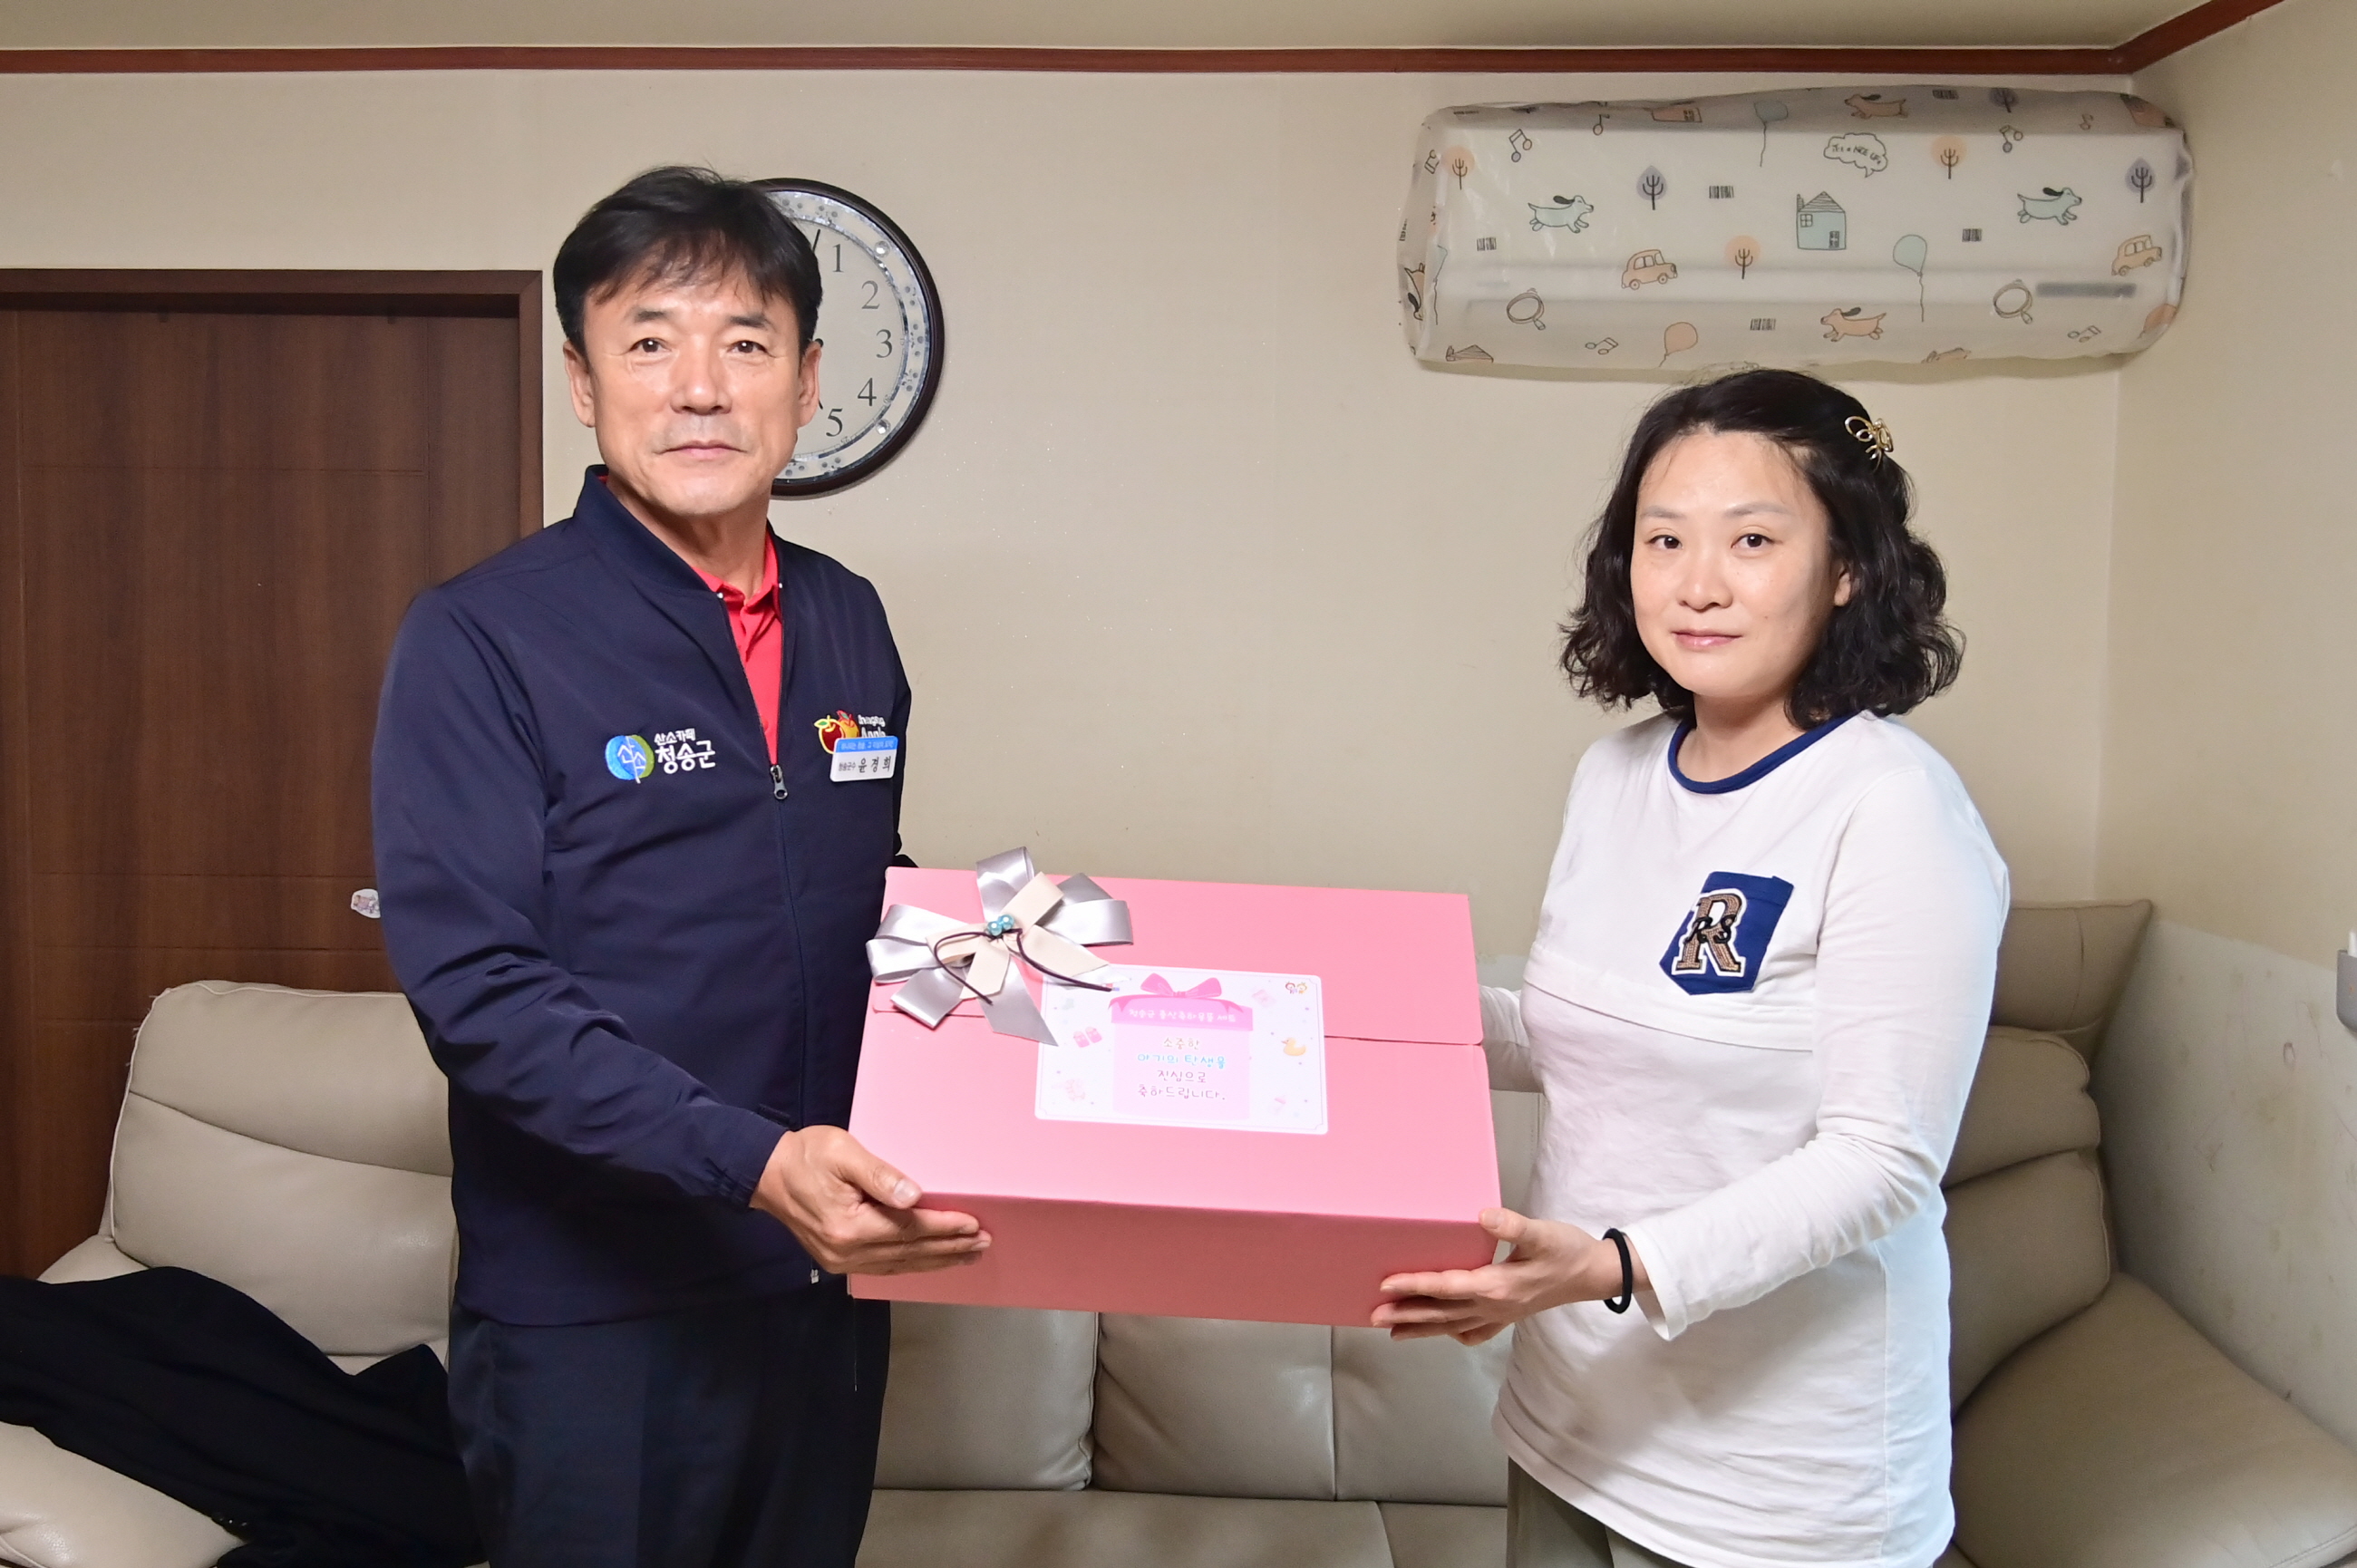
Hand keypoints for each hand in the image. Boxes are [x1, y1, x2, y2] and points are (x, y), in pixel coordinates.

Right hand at [749, 1126, 989, 1275]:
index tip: (974, 1224)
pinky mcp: (839, 1260)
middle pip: (910, 1251)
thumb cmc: (806, 1156)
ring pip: (901, 1264)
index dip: (944, 1227)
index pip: (910, 1228)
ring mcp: (842, 1261)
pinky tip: (931, 1260)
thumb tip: (915, 1196)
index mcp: (850, 1226)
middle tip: (984, 1243)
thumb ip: (879, 1176)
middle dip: (950, 1248)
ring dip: (937, 1260)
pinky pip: (885, 1267)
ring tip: (969, 1255)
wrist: (766, 1174)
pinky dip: (913, 1264)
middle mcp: (848, 1251)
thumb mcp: (843, 1153)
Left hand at [1371, 1208, 1646, 1344]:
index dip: (1415, 1285)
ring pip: (1453, 1325)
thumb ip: (1512, 1226)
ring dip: (1422, 1328)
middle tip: (1372, 1316)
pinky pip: (1475, 1330)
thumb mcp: (1543, 1233)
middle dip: (1406, 1314)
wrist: (1595, 1275)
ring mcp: (1500, 1314)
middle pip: (1441, 1312)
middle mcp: (1494, 1305)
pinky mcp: (1508, 1314)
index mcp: (1497, 1285)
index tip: (1386, 1284)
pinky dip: (1454, 1333)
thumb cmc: (1568, 1250)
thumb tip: (1483, 1216)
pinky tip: (1445, 1332)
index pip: (1446, 1286)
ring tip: (1393, 1332)